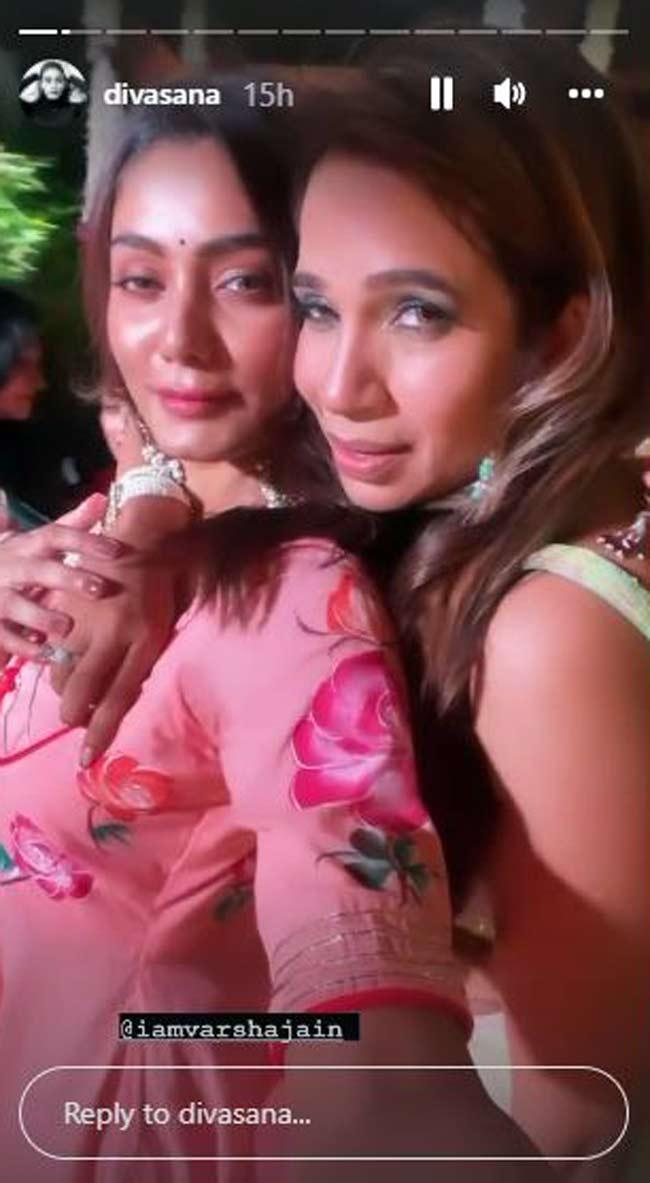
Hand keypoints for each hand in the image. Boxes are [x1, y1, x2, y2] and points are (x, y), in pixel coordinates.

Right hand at [0, 495, 122, 669]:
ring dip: (41, 616)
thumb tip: (102, 499)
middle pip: (39, 570)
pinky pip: (4, 637)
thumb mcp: (37, 542)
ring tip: (67, 627)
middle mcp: (10, 567)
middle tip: (100, 589)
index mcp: (27, 546)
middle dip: (68, 578)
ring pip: (16, 605)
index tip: (117, 550)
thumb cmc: (14, 561)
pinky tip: (45, 653)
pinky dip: (23, 646)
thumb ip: (70, 524)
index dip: (85, 541)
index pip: (55, 536)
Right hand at [50, 546, 178, 765]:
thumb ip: (137, 670)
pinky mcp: (65, 605)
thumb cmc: (160, 595)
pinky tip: (71, 654)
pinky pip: (52, 648)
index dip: (100, 732)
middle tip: (80, 715)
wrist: (144, 542)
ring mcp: (84, 619)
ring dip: (67, 686)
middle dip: (75, 714)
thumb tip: (112, 706)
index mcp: (144, 641)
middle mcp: (112, 633)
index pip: (118, 698)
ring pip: (60, 673)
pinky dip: (59, 660)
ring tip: (82, 676)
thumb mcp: (160, 634)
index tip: (86, 759)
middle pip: (80, 692)